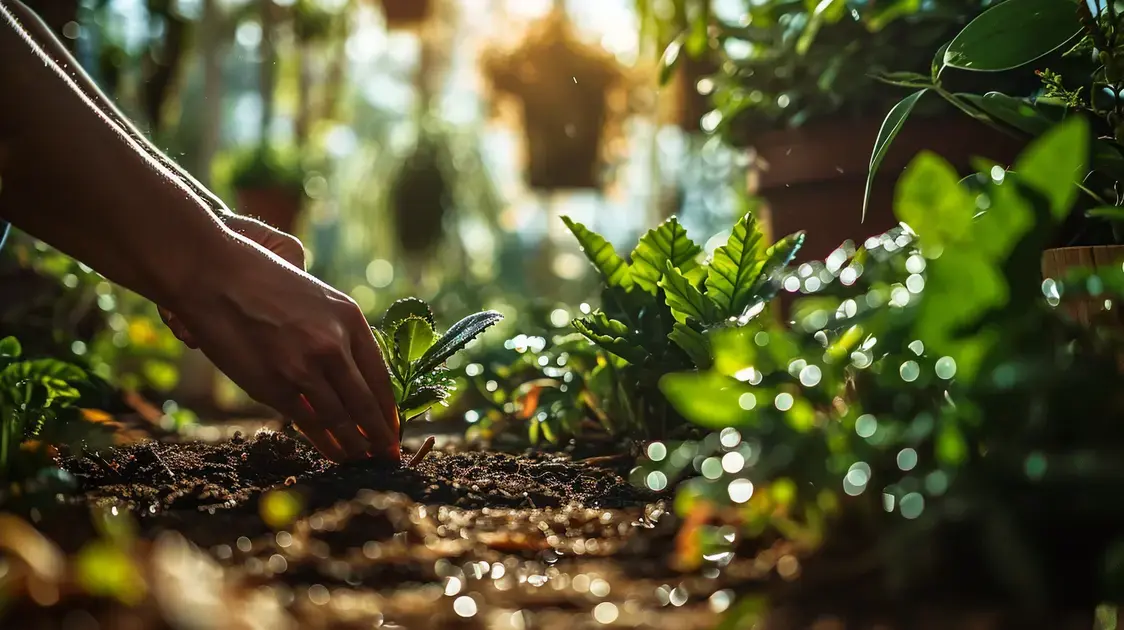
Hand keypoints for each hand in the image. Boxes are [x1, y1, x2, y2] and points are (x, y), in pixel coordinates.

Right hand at [162, 220, 400, 462]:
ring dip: (358, 446)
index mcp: (350, 320)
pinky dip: (327, 444)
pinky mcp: (274, 385)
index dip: (390, 409)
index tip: (395, 428)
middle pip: (367, 402)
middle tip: (390, 456)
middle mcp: (334, 344)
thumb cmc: (264, 284)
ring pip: (342, 418)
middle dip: (381, 435)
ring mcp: (305, 367)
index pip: (381, 376)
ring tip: (366, 462)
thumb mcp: (317, 299)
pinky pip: (310, 423)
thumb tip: (353, 378)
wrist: (216, 277)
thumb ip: (337, 335)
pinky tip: (337, 455)